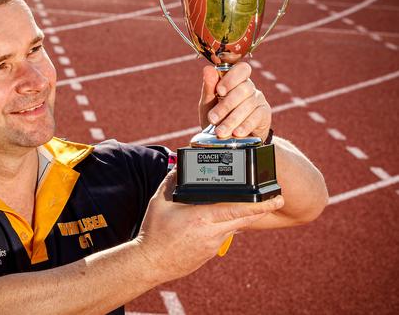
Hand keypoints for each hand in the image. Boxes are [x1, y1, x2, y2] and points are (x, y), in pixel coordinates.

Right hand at [135, 168, 283, 282]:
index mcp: (201, 218)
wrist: (152, 262)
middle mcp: (212, 232)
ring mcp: (213, 244)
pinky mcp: (210, 251)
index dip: (259, 205)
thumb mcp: (159, 202)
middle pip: (245, 219)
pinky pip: (225, 234)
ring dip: (244, 215)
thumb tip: (180, 167)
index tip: (275, 199)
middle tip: (278, 199)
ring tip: (253, 204)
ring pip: (235, 226)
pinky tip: (223, 218)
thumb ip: (172, 181)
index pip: (237, 209)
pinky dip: (228, 224)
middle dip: (263, 209)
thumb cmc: (154, 232)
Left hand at [198, 62, 271, 140]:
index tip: (219, 91)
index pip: (241, 69)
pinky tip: (237, 132)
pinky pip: (257, 116)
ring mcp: (258, 100)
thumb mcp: (208, 104)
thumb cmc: (218, 118)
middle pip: (243, 89)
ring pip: (248, 105)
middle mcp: (249, 88)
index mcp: (235, 81)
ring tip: (220, 131)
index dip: (231, 78)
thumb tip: (207, 69)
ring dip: (232, 119)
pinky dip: (245, 125)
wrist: (227, 140)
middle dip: (226, 106)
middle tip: (213, 119)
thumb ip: (208, 88)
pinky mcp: (264, 114)